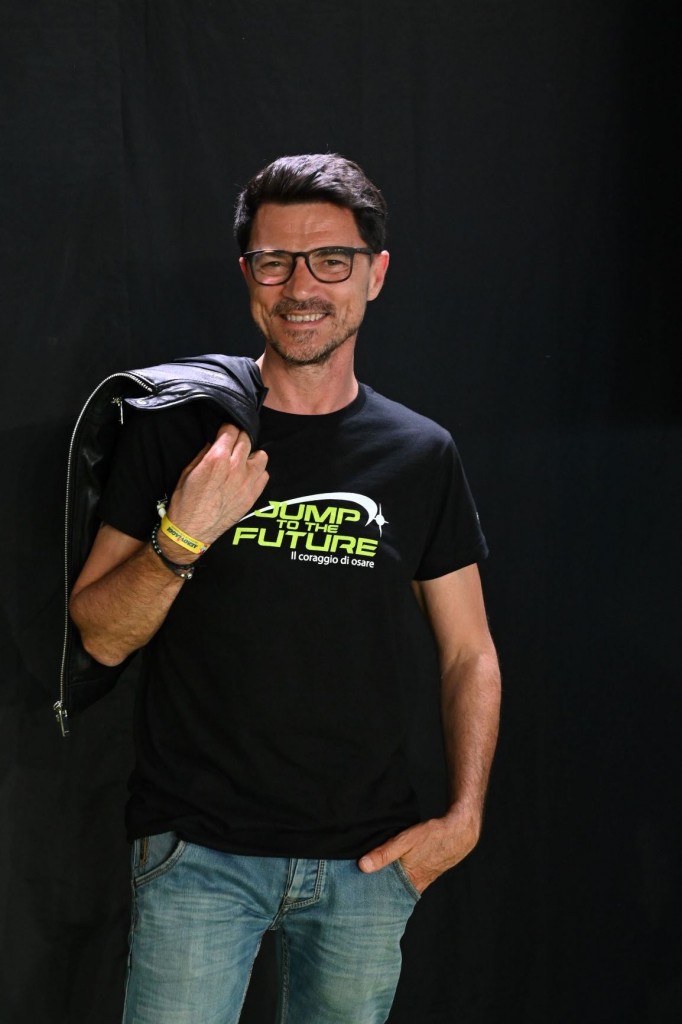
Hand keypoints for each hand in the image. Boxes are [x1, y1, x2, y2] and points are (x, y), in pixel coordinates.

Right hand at [165, 424, 268, 546]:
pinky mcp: (253, 496)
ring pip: (261, 456)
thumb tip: (216, 443)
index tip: (225, 431)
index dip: (227, 428)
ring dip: (251, 455)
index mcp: (217, 458)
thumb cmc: (185, 501)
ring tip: (242, 460)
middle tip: (232, 445)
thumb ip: (205, 454)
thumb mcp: (188, 471)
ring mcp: (247, 482)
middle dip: (239, 438)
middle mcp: (235, 468)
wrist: (192, 530)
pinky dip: (258, 472)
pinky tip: (247, 476)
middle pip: (246, 439)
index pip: (231, 430)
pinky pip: (265, 475)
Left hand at [358, 807, 480, 893]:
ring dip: (385, 884)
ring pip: (397, 886)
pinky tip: (387, 872)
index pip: (383, 895)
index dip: (369, 896)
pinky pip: (406, 880)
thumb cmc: (433, 836)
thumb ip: (384, 853)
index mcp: (408, 881)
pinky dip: (395, 878)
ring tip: (366, 882)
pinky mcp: (424, 873)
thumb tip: (362, 866)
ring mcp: (420, 880)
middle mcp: (414, 885)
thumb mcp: (405, 840)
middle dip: (374, 892)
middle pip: (389, 892)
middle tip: (355, 892)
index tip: (353, 897)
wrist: (459, 833)